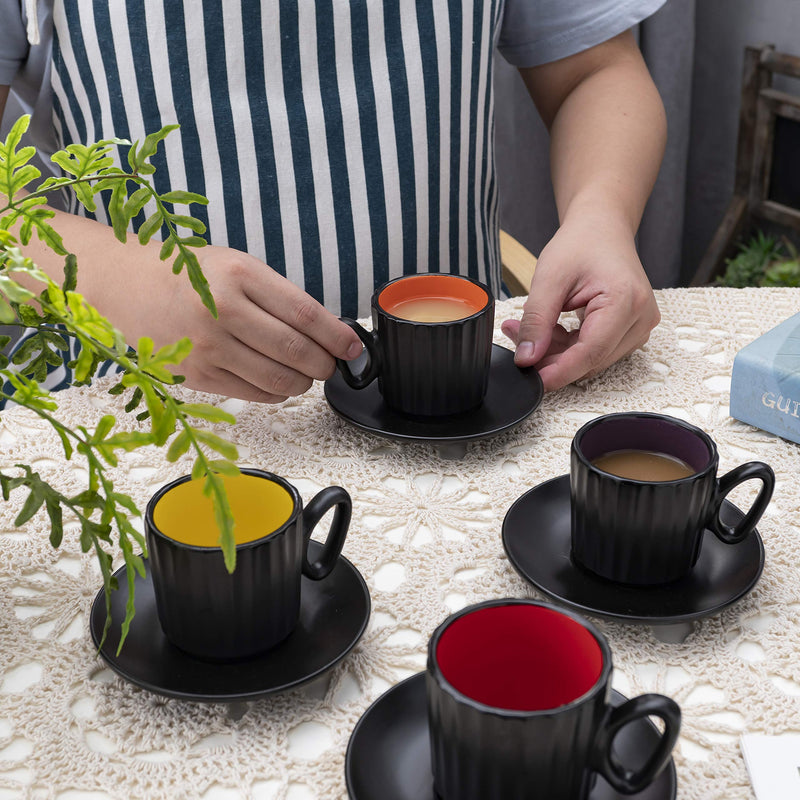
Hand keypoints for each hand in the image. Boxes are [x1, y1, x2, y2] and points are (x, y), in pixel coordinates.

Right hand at [147, 246, 362, 401]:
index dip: (337, 336)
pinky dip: (277, 393)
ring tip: (305, 374)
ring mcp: (207, 346)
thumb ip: (279, 297)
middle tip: (331, 364)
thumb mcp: (237, 266)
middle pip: (296, 351)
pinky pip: (254, 393)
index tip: (352, 347)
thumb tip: (327, 333)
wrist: (127, 287)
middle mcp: (222, 310)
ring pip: (278, 379)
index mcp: (239, 274)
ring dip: (303, 383)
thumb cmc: (189, 276)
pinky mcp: (196, 375)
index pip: (305, 312)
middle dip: (325, 364)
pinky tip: (278, 382)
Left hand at [501, 212, 659, 390]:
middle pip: (591, 358)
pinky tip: (547, 330)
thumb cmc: (581, 243)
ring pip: (591, 359)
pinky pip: (595, 351)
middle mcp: (641, 318)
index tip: (533, 380)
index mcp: (627, 300)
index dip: (560, 370)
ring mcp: (639, 326)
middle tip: (515, 337)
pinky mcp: (631, 331)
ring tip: (526, 328)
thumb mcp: (549, 277)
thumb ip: (536, 320)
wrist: (602, 228)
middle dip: (551, 358)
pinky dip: (567, 346)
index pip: (591, 351)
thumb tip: (526, 358)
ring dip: (557, 352)